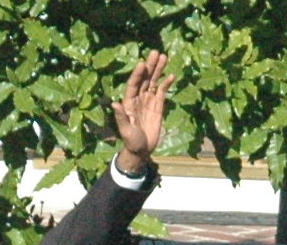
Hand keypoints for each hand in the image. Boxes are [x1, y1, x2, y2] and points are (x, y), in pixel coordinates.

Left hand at [111, 50, 174, 172]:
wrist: (141, 150)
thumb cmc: (130, 141)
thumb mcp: (125, 130)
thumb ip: (120, 117)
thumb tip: (114, 104)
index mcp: (128, 103)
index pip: (133, 85)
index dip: (137, 74)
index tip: (142, 63)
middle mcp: (138, 99)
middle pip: (145, 79)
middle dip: (150, 66)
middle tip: (155, 52)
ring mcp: (148, 101)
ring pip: (154, 82)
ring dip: (158, 70)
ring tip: (163, 56)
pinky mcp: (158, 106)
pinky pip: (162, 92)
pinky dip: (166, 84)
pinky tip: (171, 75)